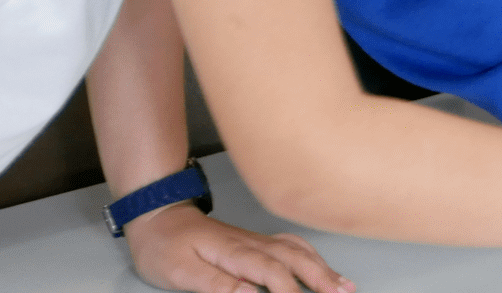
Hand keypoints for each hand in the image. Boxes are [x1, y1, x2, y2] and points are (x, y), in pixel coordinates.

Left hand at [122, 202, 353, 292]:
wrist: (158, 215)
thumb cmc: (165, 246)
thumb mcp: (179, 272)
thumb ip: (216, 284)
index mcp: (234, 252)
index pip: (272, 273)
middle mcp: (252, 243)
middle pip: (295, 259)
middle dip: (322, 279)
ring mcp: (256, 239)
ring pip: (298, 251)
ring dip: (323, 268)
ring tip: (344, 286)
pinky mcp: (256, 241)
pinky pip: (291, 245)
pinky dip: (311, 255)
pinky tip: (320, 264)